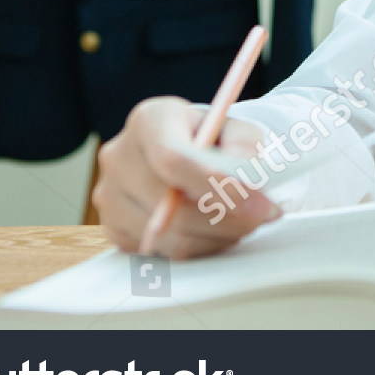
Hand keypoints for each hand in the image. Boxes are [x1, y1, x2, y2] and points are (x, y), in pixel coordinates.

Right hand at [94, 96, 281, 258]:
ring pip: (170, 237)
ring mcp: (109, 197)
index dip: (216, 186)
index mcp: (149, 120)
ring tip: (242, 220)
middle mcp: (119, 158)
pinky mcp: (114, 230)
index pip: (173, 159)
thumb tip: (247, 176)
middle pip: (171, 206)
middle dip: (227, 218)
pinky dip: (199, 248)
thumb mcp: (237, 129)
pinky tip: (214, 229)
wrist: (186, 153)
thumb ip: (247, 147)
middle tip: (264, 216)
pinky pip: (162, 254)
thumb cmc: (213, 139)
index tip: (257, 202)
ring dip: (217, 237)